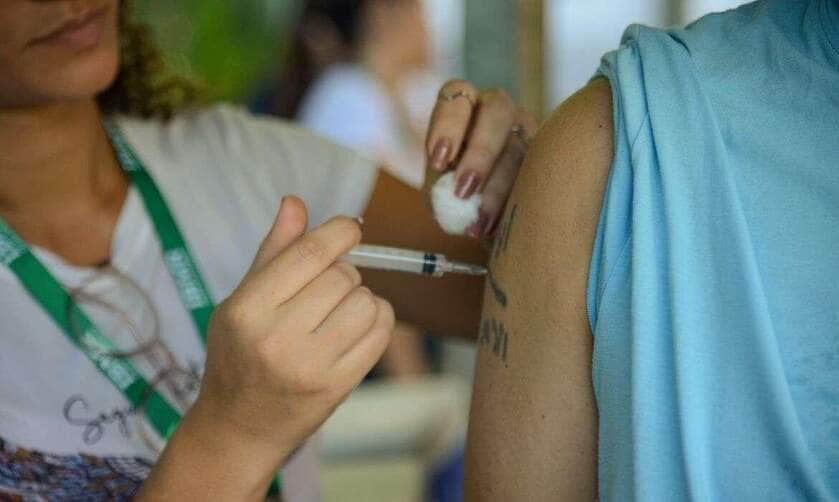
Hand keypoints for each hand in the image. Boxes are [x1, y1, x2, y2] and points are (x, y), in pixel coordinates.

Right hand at [190, 196, 393, 473]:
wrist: (239, 428)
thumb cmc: (239, 356)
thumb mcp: (241, 302)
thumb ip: (273, 252)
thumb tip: (295, 202)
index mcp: (247, 309)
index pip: (309, 253)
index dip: (339, 232)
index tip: (350, 228)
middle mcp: (276, 337)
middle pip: (342, 276)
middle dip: (344, 273)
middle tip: (328, 289)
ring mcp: (309, 365)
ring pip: (366, 301)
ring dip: (362, 298)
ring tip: (340, 311)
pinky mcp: (338, 386)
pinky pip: (381, 332)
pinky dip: (378, 320)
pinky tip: (359, 326)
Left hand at [426, 80, 536, 238]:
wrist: (483, 219)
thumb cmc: (455, 197)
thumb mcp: (440, 192)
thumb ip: (441, 189)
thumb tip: (456, 198)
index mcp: (466, 108)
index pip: (457, 94)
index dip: (448, 124)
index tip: (439, 161)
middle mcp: (500, 112)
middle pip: (498, 110)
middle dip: (480, 152)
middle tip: (464, 192)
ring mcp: (529, 132)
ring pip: (520, 146)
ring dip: (498, 187)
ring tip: (478, 224)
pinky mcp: (549, 159)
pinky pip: (540, 173)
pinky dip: (515, 202)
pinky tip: (498, 228)